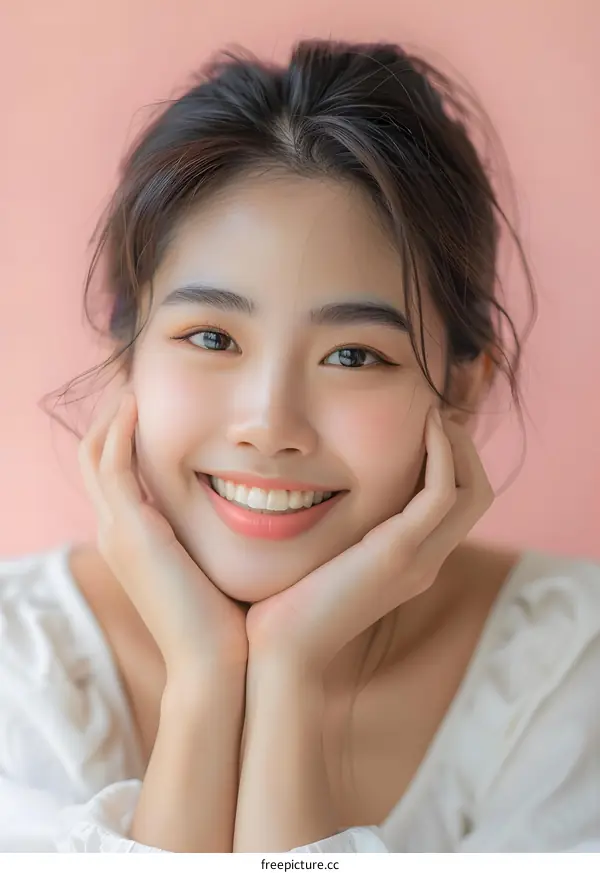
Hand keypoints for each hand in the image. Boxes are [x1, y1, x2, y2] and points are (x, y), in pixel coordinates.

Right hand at [78, 390, 247, 675]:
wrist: (217, 665)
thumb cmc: (227, 621)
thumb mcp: (213, 566)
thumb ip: (214, 536)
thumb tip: (249, 512)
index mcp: (134, 538)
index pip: (116, 472)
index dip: (126, 435)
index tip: (153, 404)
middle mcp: (117, 531)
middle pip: (97, 455)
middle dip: (114, 417)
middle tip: (138, 384)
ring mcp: (118, 530)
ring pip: (97, 453)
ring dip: (114, 415)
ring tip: (137, 384)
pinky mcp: (130, 530)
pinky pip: (113, 464)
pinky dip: (121, 431)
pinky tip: (140, 404)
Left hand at [245, 407, 493, 674]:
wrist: (280, 652)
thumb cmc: (287, 607)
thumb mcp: (323, 560)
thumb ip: (340, 531)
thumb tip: (319, 494)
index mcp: (411, 562)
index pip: (456, 505)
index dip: (452, 461)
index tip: (426, 426)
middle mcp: (425, 561)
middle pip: (476, 495)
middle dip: (464, 448)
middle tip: (436, 413)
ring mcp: (418, 560)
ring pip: (471, 491)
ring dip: (457, 445)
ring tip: (433, 413)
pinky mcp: (400, 553)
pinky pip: (441, 493)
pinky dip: (441, 455)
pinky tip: (422, 427)